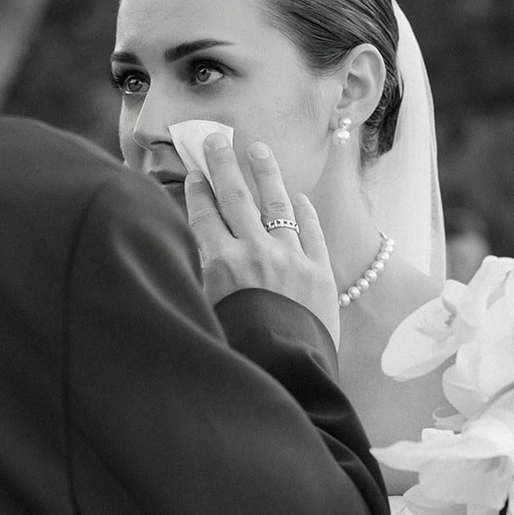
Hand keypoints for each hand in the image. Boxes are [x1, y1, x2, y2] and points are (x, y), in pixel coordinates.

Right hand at [186, 136, 339, 344]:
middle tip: (215, 139)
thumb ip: (201, 281)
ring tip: (257, 149)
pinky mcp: (320, 272)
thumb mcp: (207, 314)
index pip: (206, 217)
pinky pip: (311, 232)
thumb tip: (193, 255)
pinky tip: (299, 197)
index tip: (195, 172)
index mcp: (222, 265)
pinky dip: (304, 212)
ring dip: (265, 174)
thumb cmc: (243, 353)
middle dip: (223, 166)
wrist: (290, 375)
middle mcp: (256, 253)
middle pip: (236, 199)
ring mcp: (291, 259)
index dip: (199, 192)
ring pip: (276, 205)